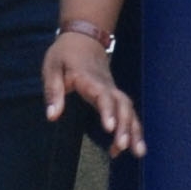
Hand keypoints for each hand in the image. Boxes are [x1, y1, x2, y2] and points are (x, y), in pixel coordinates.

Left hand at [44, 31, 144, 157]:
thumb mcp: (52, 68)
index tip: (110, 128)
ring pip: (129, 110)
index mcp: (89, 79)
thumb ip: (53, 92)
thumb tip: (52, 116)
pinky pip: (127, 112)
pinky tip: (127, 147)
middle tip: (123, 146)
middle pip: (122, 105)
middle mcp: (106, 85)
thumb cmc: (65, 54)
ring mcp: (113, 90)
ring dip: (134, 131)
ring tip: (139, 152)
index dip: (108, 111)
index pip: (103, 95)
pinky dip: (131, 129)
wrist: (83, 37)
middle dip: (125, 126)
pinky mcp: (114, 95)